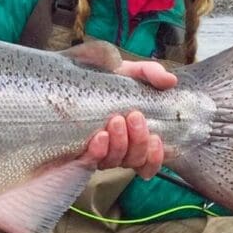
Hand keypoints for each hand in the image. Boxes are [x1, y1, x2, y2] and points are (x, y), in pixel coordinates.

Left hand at [70, 43, 176, 179]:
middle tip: (132, 116)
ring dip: (120, 144)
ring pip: (116, 162)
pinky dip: (99, 151)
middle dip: (138, 141)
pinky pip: (91, 161)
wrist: (62, 75)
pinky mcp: (75, 150)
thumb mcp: (126, 70)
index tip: (156, 137)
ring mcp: (96, 150)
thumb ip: (149, 73)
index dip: (156, 156)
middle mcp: (116, 147)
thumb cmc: (99, 76)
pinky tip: (99, 137)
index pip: (150, 160)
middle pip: (135, 160)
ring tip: (114, 121)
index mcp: (132, 135)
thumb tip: (170, 81)